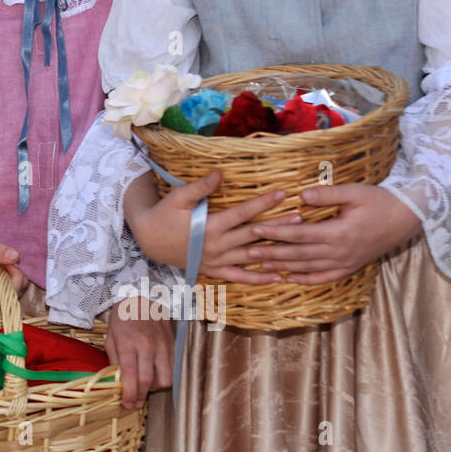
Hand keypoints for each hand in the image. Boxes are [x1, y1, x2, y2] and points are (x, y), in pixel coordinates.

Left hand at [104, 297, 173, 409]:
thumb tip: (117, 382)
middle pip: (148, 381)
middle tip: (134, 403)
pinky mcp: (172, 345)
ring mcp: (162, 345)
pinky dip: (164, 376)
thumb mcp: (110, 337)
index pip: (130, 375)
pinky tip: (154, 375)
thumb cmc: (122, 318)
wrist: (141, 296)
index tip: (127, 404)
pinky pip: (172, 368)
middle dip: (141, 396)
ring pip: (165, 378)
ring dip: (155, 388)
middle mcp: (147, 346)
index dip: (129, 394)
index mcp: (128, 343)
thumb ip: (114, 360)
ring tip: (145, 387)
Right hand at [126, 170, 292, 281]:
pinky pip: (239, 277)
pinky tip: (278, 277)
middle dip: (278, 227)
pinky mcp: (214, 270)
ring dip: (275, 252)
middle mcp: (217, 245)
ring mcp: (217, 260)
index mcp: (210, 226)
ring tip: (297, 246)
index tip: (283, 194)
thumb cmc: (164, 214)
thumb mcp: (179, 197)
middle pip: (253, 235)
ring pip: (251, 256)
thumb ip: (201, 187)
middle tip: (301, 219)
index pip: (243, 213)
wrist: (149, 240)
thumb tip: (221, 173)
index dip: (264, 203)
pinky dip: (258, 279)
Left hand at [249, 184, 421, 284]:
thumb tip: (301, 194)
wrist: (408, 218)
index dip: (276, 231)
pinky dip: (306, 280)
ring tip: (260, 265)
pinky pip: (325, 278)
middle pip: (298, 254)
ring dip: (283, 267)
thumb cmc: (380, 201)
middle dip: (271, 253)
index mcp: (338, 232)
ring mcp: (345, 263)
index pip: (299, 233)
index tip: (255, 228)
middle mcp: (340, 252)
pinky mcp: (351, 267)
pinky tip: (290, 279)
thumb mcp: (355, 192)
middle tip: (247, 251)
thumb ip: (328, 195)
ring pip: (308, 268)